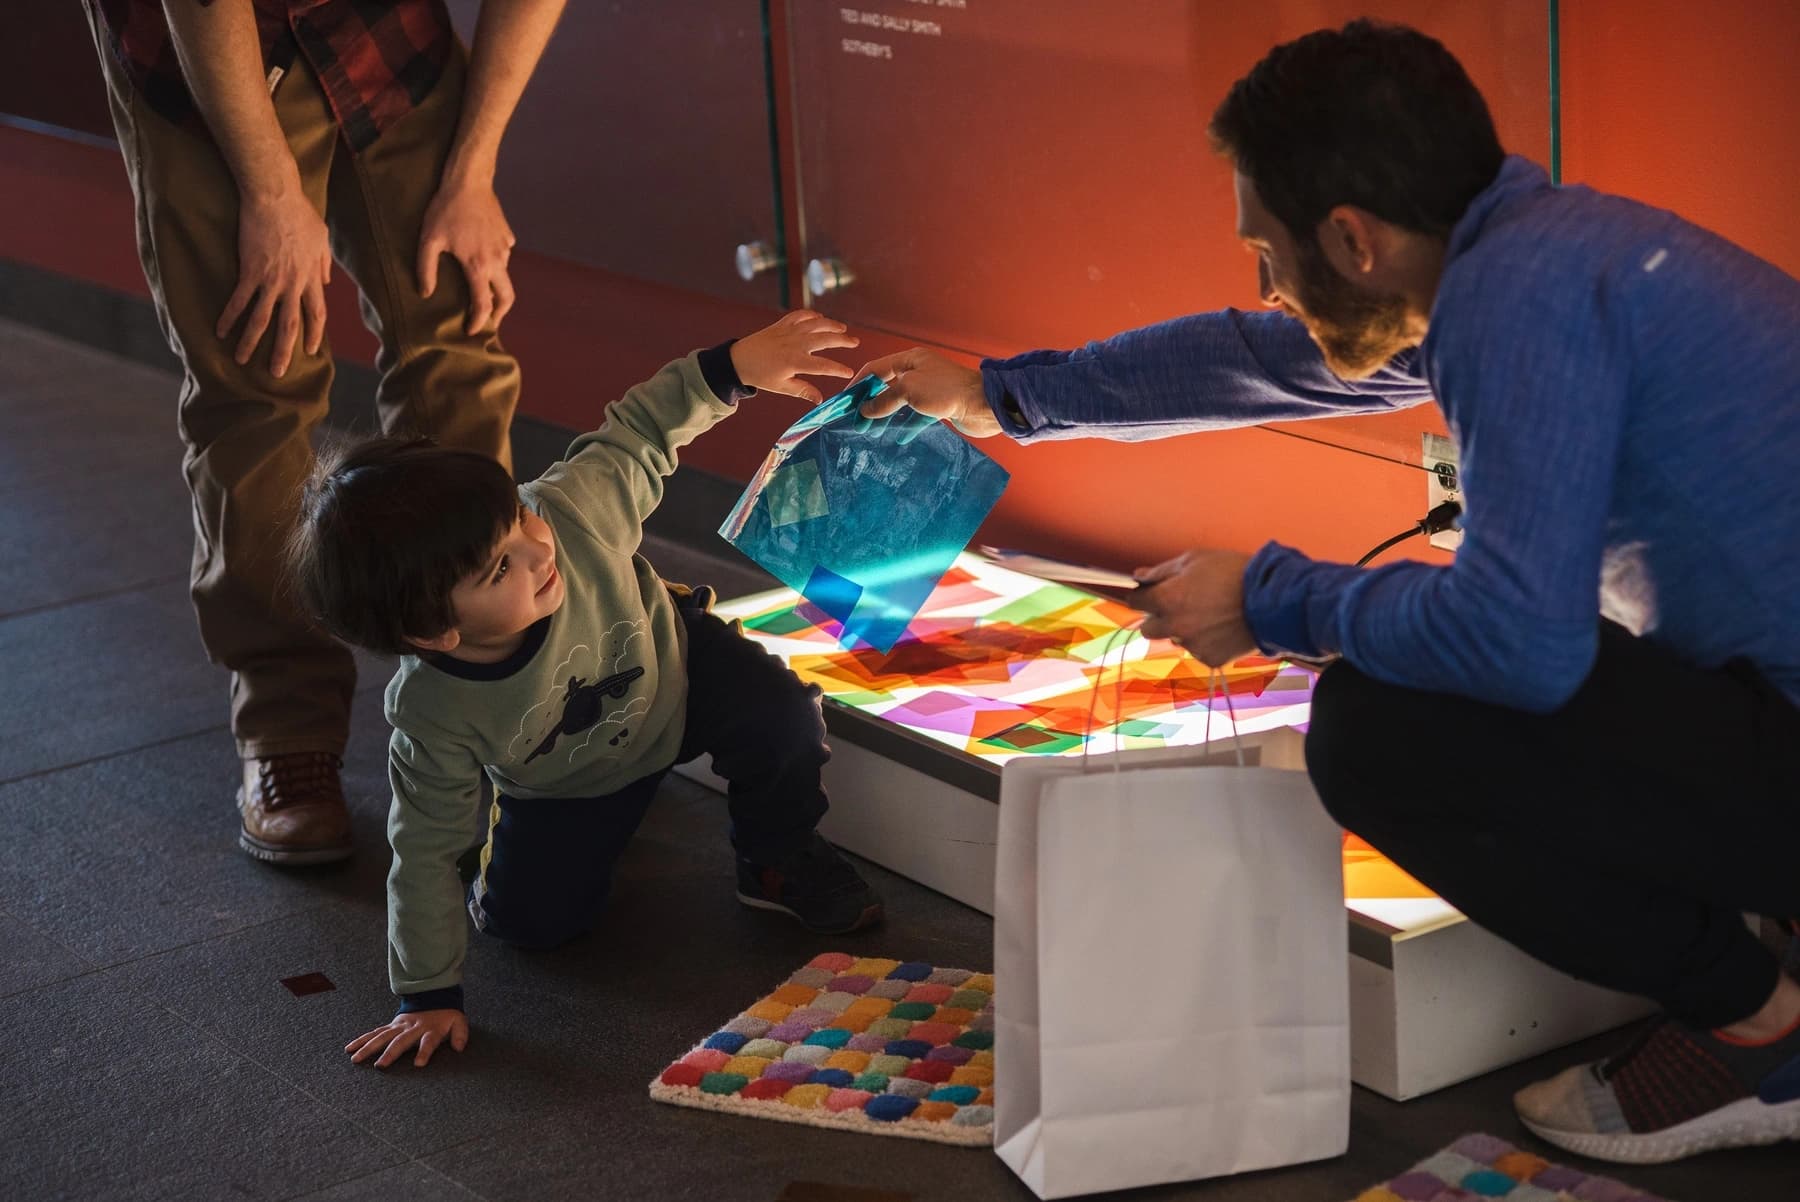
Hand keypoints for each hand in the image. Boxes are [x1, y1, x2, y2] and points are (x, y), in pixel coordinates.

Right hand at [218, 181, 330, 378]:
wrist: (274, 196)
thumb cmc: (299, 213)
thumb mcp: (321, 238)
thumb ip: (323, 263)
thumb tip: (325, 281)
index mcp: (311, 277)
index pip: (316, 313)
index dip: (313, 333)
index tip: (310, 349)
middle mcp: (293, 284)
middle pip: (290, 325)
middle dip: (283, 351)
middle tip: (277, 373)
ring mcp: (271, 279)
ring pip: (262, 319)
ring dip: (251, 342)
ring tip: (242, 360)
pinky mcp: (250, 271)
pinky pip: (238, 300)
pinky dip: (229, 317)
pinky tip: (220, 331)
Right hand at [345, 1008, 468, 1068]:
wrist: (434, 997)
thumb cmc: (446, 1016)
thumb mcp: (458, 1022)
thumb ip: (460, 1034)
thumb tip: (460, 1047)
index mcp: (430, 1029)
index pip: (429, 1041)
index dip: (425, 1051)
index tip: (419, 1064)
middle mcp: (412, 1028)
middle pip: (401, 1041)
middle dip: (391, 1053)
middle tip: (380, 1066)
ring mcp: (400, 1026)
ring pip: (382, 1036)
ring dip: (369, 1047)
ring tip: (356, 1059)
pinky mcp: (391, 1026)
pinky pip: (375, 1033)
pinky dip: (362, 1040)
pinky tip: (350, 1048)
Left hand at [418, 178, 516, 334]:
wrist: (469, 181)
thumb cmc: (445, 209)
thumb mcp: (429, 239)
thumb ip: (426, 269)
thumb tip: (426, 293)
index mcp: (478, 266)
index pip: (483, 305)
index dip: (478, 321)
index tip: (471, 330)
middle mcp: (498, 260)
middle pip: (507, 298)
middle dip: (500, 314)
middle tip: (489, 321)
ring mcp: (505, 248)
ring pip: (505, 276)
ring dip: (495, 287)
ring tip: (480, 289)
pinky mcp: (508, 236)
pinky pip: (504, 257)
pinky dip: (495, 265)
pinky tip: (480, 258)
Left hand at [729, 310, 858, 402]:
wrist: (739, 359)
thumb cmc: (761, 375)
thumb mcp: (781, 387)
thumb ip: (803, 391)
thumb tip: (820, 400)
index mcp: (795, 361)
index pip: (823, 366)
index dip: (839, 369)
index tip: (850, 372)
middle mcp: (795, 343)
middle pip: (825, 339)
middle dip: (843, 340)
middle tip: (855, 342)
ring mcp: (790, 330)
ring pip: (816, 323)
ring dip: (832, 324)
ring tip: (844, 329)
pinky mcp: (783, 323)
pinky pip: (801, 315)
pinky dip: (813, 315)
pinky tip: (821, 318)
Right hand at [852, 348, 997, 437]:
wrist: (983, 404)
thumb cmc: (946, 391)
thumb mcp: (908, 390)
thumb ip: (884, 400)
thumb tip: (865, 410)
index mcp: (910, 360)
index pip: (876, 369)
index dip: (858, 384)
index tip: (845, 402)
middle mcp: (919, 372)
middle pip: (887, 387)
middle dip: (870, 404)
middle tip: (856, 423)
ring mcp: (930, 389)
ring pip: (901, 403)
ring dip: (886, 417)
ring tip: (872, 433)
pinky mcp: (940, 406)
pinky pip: (917, 416)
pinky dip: (906, 426)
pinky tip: (898, 438)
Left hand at [1135, 548, 1257, 666]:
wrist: (1272, 598)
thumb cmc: (1234, 572)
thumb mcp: (1195, 560)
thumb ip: (1161, 571)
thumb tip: (1139, 576)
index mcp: (1166, 600)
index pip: (1136, 602)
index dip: (1143, 596)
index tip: (1151, 593)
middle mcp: (1175, 626)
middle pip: (1149, 629)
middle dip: (1159, 618)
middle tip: (1181, 605)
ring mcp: (1192, 645)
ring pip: (1177, 639)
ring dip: (1186, 629)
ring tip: (1212, 613)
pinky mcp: (1210, 659)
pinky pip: (1200, 651)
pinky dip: (1207, 642)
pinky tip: (1223, 627)